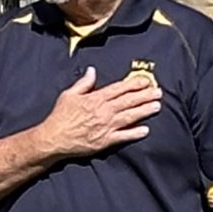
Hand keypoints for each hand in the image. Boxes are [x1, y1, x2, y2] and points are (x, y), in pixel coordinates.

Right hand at [37, 67, 159, 160]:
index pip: (119, 88)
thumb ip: (83, 83)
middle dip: (145, 95)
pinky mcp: (105, 140)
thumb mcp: (69, 95)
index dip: (134, 84)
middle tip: (158, 92)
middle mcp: (104, 111)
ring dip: (144, 111)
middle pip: (129, 101)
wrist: (54, 138)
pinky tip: (145, 130)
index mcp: (96, 98)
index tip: (146, 81)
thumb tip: (92, 71)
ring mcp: (106, 126)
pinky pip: (124, 136)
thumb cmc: (59, 116)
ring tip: (157, 106)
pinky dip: (135, 133)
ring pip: (130, 116)